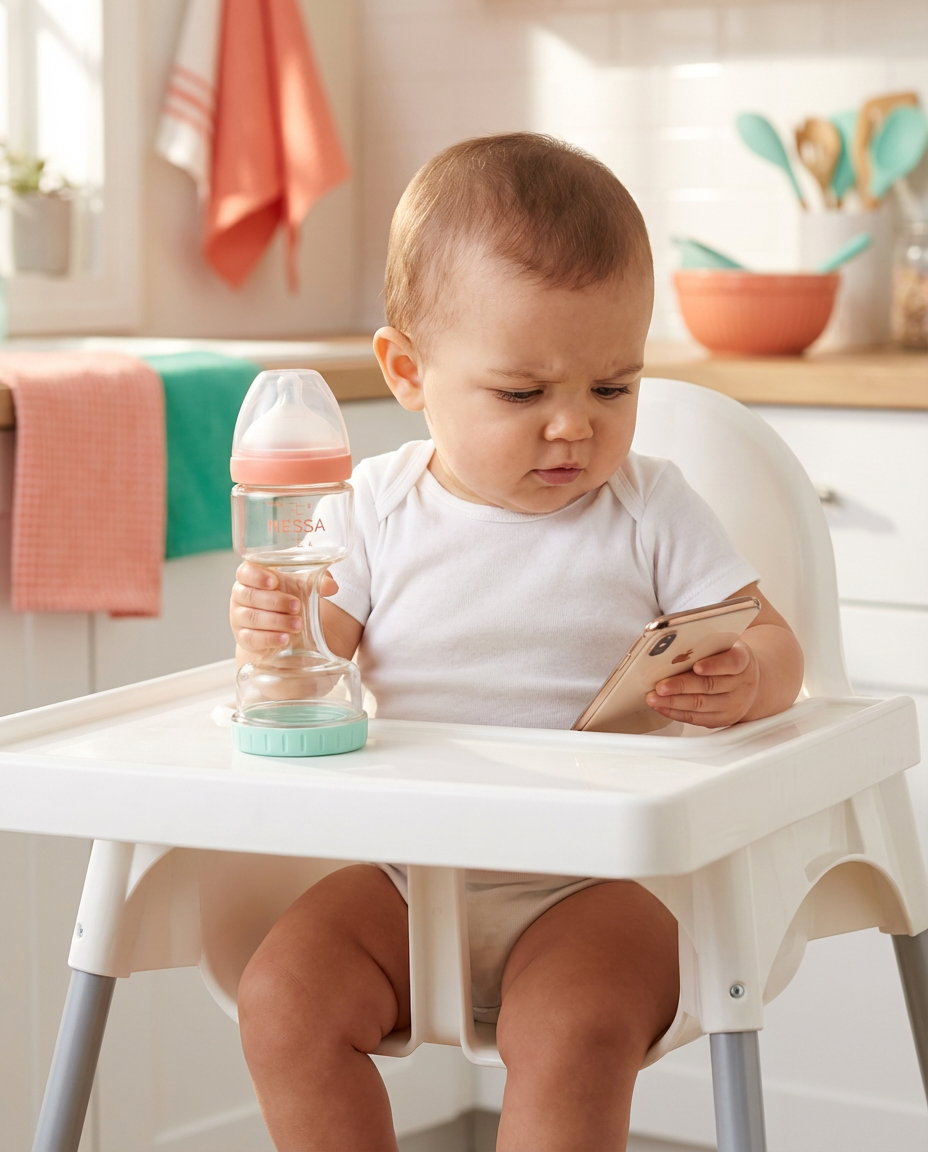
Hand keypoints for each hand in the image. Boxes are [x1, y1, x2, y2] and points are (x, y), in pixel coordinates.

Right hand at [230, 562, 337, 655]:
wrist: (279, 625)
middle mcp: (241, 595)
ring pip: (251, 618)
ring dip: (276, 621)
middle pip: (249, 596)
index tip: (273, 582)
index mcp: (251, 577)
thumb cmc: (287, 596)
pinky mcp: (243, 637)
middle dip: (275, 601)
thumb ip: (317, 582)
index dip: (256, 576)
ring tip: (297, 625)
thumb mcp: (302, 586)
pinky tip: (284, 639)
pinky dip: (269, 638)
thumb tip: (332, 587)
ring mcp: (239, 617)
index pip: (245, 572)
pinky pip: (251, 638)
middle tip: (297, 606)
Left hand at [646, 640, 760, 727]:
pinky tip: (662, 706)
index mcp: (743, 660)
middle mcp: (741, 683)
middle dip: (682, 686)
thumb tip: (672, 647)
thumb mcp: (723, 646)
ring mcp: (734, 704)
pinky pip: (697, 718)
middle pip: (710, 686)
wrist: (747, 682)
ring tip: (654, 697)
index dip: (714, 665)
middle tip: (661, 686)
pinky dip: (676, 713)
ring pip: (701, 704)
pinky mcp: (723, 719)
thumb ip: (705, 646)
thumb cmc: (728, 659)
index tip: (696, 666)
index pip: (731, 662)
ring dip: (674, 702)